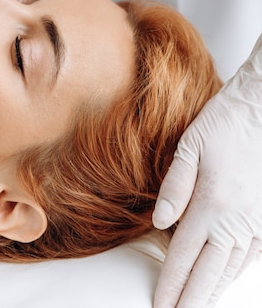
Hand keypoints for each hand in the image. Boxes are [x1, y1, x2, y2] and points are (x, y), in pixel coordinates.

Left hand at [153, 35, 261, 306]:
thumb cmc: (227, 122)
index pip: (183, 256)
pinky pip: (256, 252)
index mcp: (210, 205)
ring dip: (215, 287)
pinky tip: (229, 275)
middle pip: (210, 271)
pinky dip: (239, 269)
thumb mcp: (189, 148)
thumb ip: (174, 188)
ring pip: (234, 265)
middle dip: (192, 298)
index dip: (171, 284)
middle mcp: (236, 219)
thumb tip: (159, 223)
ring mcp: (259, 219)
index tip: (160, 306)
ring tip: (198, 302)